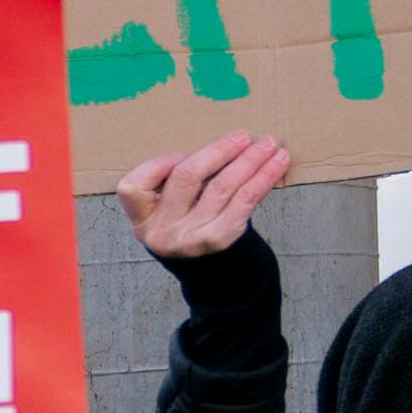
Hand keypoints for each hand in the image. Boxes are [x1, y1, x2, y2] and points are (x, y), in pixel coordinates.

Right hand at [117, 132, 288, 260]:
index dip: (158, 165)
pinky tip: (277, 163)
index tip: (182, 154)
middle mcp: (161, 232)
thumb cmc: (191, 231)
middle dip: (217, 151)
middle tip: (241, 136)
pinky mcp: (220, 241)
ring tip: (267, 144)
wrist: (215, 276)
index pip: (134, 187)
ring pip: (221, 186)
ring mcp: (190, 239)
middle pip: (185, 178)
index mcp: (142, 221)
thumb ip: (174, 187)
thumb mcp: (168, 215)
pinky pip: (245, 201)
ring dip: (249, 160)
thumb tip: (218, 147)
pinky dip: (263, 178)